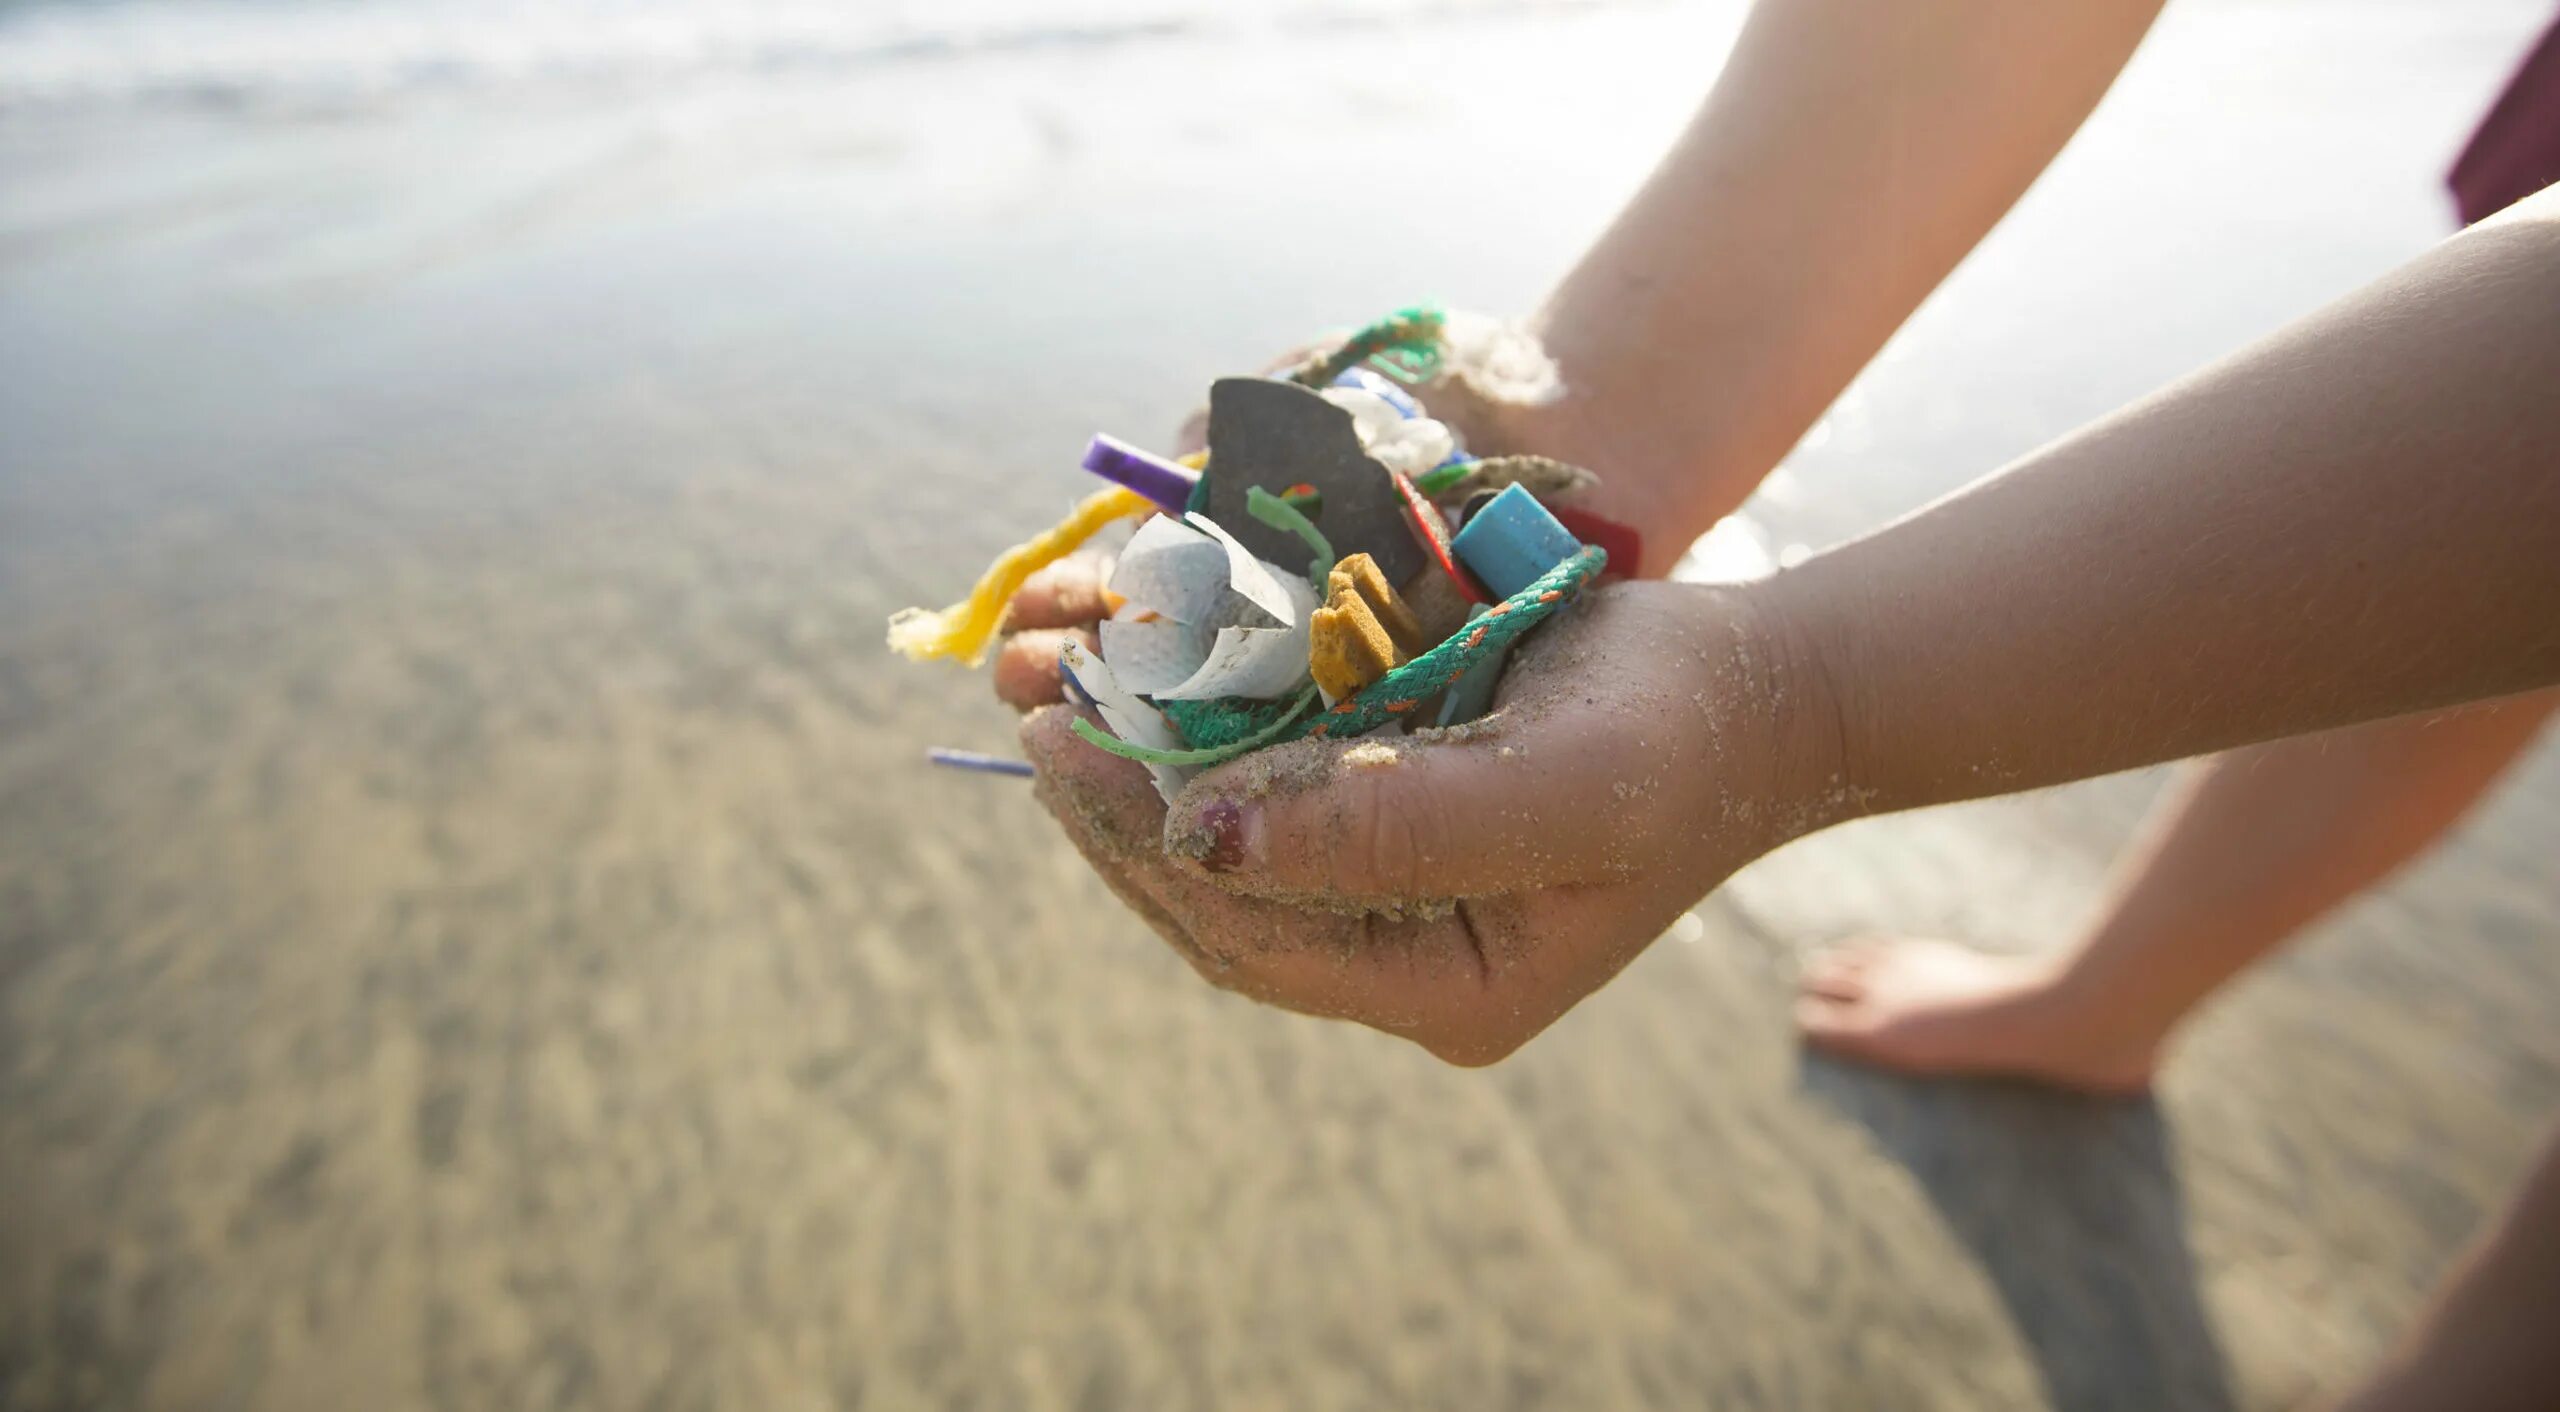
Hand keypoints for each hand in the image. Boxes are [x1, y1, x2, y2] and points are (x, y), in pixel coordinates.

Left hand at [1019, 579, 1845, 1063]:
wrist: (1761, 691)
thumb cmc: (1677, 740)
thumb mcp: (1552, 788)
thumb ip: (1389, 823)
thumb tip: (1199, 836)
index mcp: (1442, 990)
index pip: (1248, 936)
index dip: (1141, 847)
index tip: (1063, 743)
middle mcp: (1404, 957)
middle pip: (1221, 899)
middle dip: (1121, 810)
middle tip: (1040, 712)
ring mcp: (1398, 891)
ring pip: (1233, 843)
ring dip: (1149, 766)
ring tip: (1069, 688)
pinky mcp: (1396, 817)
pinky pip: (1273, 789)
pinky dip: (1209, 732)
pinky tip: (1155, 675)